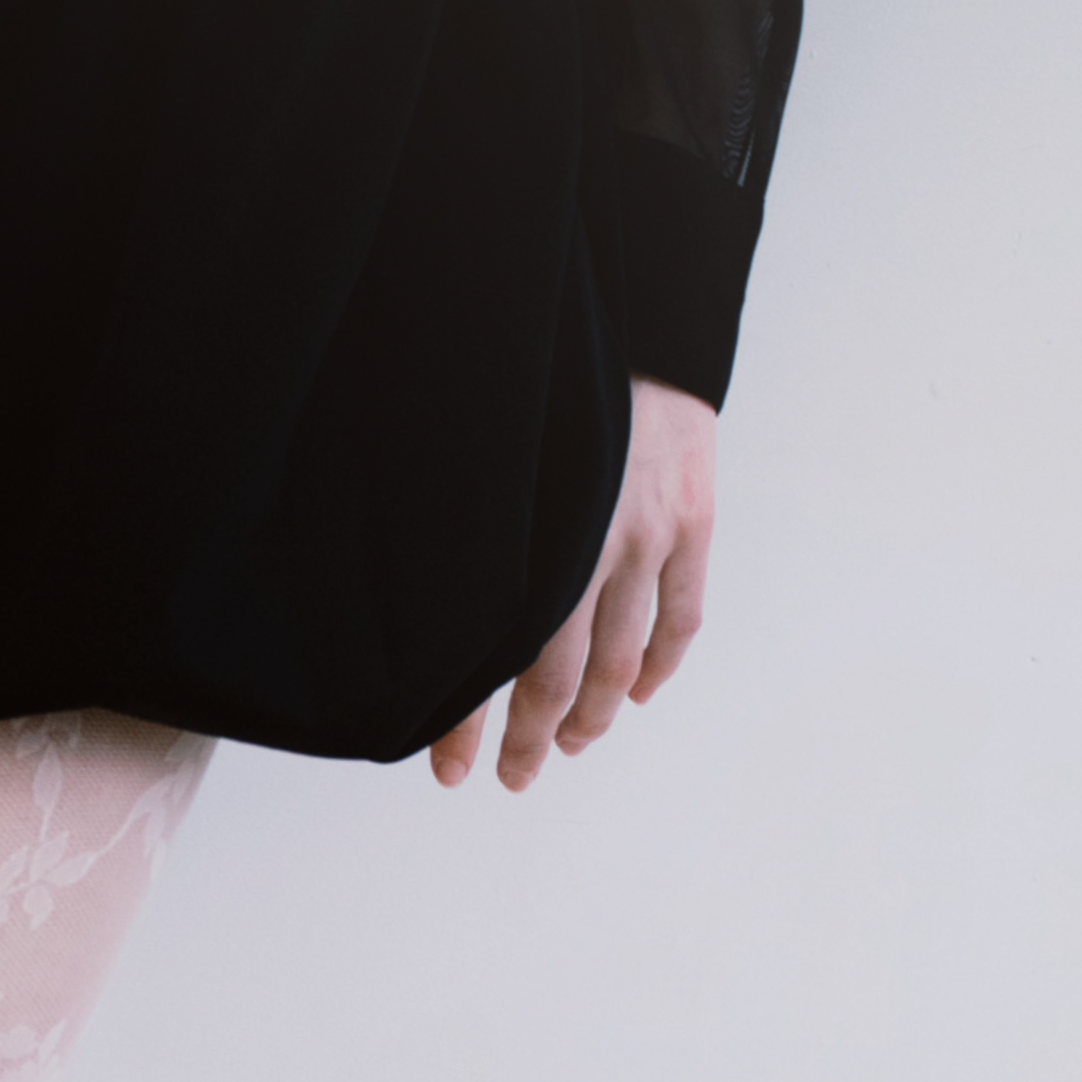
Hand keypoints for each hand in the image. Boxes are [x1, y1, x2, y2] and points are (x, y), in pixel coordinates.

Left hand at [428, 377, 717, 790]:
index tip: (447, 772)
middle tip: (511, 776)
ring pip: (623, 659)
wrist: (623, 306)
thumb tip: (389, 604)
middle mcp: (584, 546)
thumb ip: (441, 527)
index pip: (487, 661)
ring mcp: (646, 535)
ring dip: (596, 715)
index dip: (465, 725)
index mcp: (518, 540)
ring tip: (569, 743)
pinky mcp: (691, 518)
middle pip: (559, 677)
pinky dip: (661, 665)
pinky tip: (641, 694)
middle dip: (531, 737)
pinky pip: (682, 616)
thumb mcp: (462, 456)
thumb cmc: (530, 381)